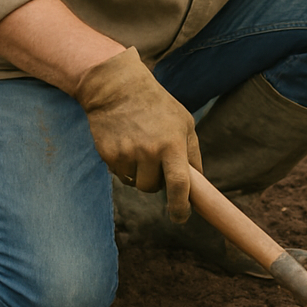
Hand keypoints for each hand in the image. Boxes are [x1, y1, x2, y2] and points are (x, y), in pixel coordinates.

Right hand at [73, 48, 201, 221]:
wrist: (117, 89)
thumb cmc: (158, 106)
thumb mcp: (184, 123)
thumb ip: (192, 153)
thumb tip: (197, 184)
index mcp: (173, 144)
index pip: (180, 186)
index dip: (181, 207)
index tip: (181, 218)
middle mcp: (150, 151)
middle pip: (153, 188)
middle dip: (156, 182)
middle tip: (155, 161)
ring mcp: (127, 154)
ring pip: (135, 183)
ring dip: (139, 174)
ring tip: (140, 147)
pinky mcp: (108, 155)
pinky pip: (120, 174)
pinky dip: (124, 166)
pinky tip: (125, 144)